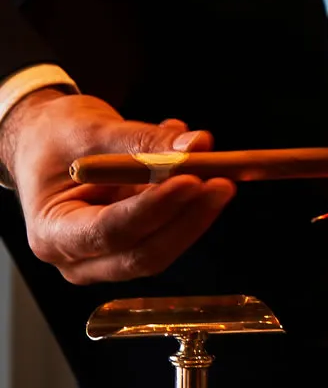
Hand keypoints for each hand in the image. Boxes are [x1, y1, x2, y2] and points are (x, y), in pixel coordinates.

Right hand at [0, 91, 234, 284]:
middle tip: (222, 181)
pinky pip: (172, 231)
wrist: (45, 143)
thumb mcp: (90, 130)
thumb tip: (196, 146)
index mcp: (51, 234)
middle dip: (188, 217)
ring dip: (196, 210)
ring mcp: (109, 258)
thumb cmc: (53, 138)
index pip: (109, 232)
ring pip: (165, 245)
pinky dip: (191, 203)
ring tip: (216, 168)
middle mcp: (78, 258)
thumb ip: (142, 140)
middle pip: (145, 253)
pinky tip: (197, 166)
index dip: (154, 208)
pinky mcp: (137, 245)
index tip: (190, 181)